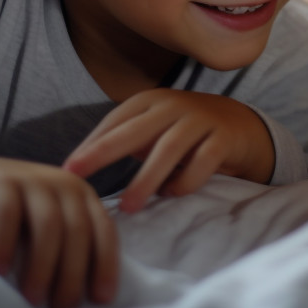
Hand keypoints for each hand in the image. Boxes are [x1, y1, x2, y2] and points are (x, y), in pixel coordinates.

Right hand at [0, 154, 119, 307]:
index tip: (100, 300)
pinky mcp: (0, 184)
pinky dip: (6, 245)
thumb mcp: (52, 225)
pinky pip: (7, 216)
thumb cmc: (19, 215)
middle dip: (73, 275)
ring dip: (43, 267)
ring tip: (33, 298)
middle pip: (78, 232)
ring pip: (48, 226)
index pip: (105, 231)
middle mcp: (65, 184)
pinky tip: (0, 270)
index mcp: (84, 196)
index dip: (106, 265)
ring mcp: (33, 180)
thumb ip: (71, 245)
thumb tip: (88, 298)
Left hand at [62, 88, 274, 212]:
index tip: (68, 169)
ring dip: (145, 179)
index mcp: (151, 101)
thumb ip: (124, 141)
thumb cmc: (184, 133)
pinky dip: (184, 182)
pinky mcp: (224, 138)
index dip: (91, 144)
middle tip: (78, 176)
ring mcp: (202, 119)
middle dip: (103, 153)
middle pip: (135, 130)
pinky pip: (202, 162)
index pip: (114, 121)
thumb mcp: (153, 130)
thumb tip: (80, 168)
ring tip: (128, 206)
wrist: (240, 125)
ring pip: (168, 148)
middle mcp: (174, 105)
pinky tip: (172, 194)